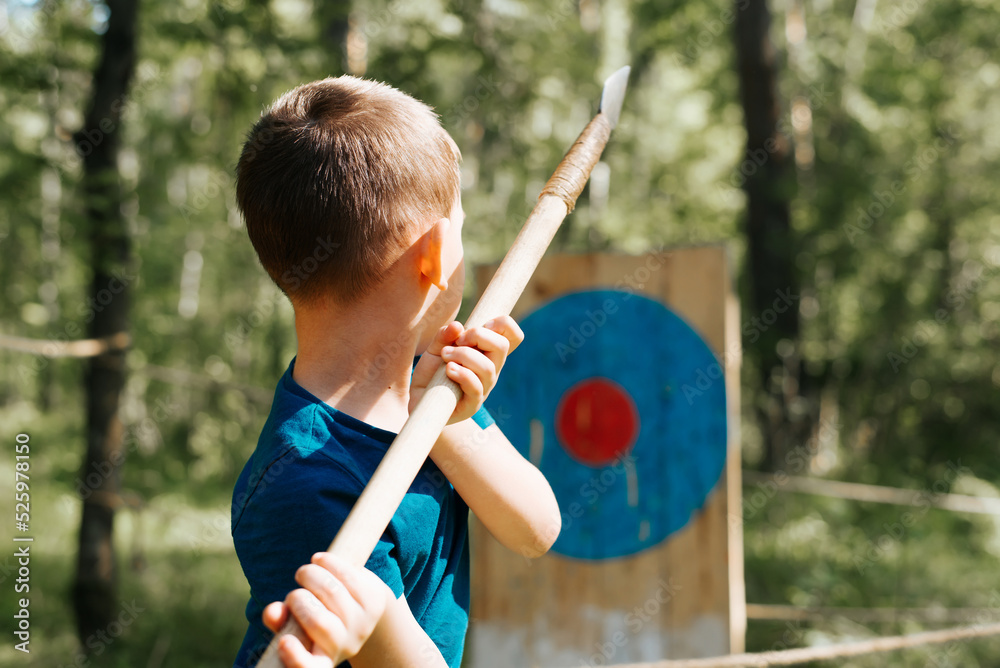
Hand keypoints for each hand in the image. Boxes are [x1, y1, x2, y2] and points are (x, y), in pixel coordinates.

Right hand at [262, 553, 392, 667]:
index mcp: (322, 659)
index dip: (297, 659)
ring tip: (304, 573)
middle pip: (320, 623)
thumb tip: (273, 611)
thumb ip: (280, 620)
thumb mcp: (295, 623)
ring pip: (334, 593)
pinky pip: (349, 576)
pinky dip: (329, 563)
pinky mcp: (374, 600)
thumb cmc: (317, 617)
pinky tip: (320, 560)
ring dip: (312, 576)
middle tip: (293, 594)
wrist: (358, 607)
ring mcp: (363, 623)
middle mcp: (345, 645)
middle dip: (299, 601)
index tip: (284, 642)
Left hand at [411, 316, 523, 423]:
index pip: (513, 336)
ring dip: (463, 355)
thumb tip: (457, 326)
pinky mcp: (472, 404)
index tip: (481, 324)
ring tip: (445, 355)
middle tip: (458, 341)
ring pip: (487, 367)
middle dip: (478, 335)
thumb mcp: (436, 348)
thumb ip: (445, 335)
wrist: (420, 399)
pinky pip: (476, 387)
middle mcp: (491, 369)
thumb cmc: (433, 371)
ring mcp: (484, 387)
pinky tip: (448, 369)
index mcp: (488, 353)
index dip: (503, 324)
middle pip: (503, 346)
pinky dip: (462, 374)